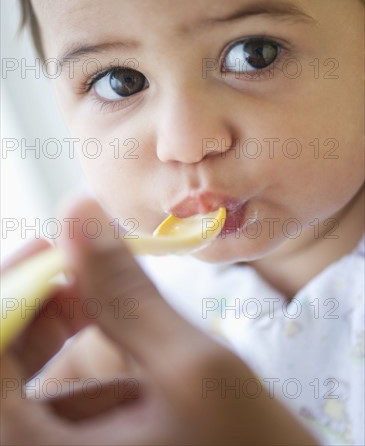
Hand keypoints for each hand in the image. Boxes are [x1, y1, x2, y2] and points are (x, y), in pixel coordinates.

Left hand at [1, 199, 317, 444]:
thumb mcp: (192, 369)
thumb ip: (126, 292)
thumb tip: (79, 214)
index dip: (9, 292)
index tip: (48, 246)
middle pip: (1, 370)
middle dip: (36, 311)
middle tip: (82, 270)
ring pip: (24, 391)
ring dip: (62, 341)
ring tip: (114, 314)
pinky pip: (53, 415)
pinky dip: (83, 376)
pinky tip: (131, 369)